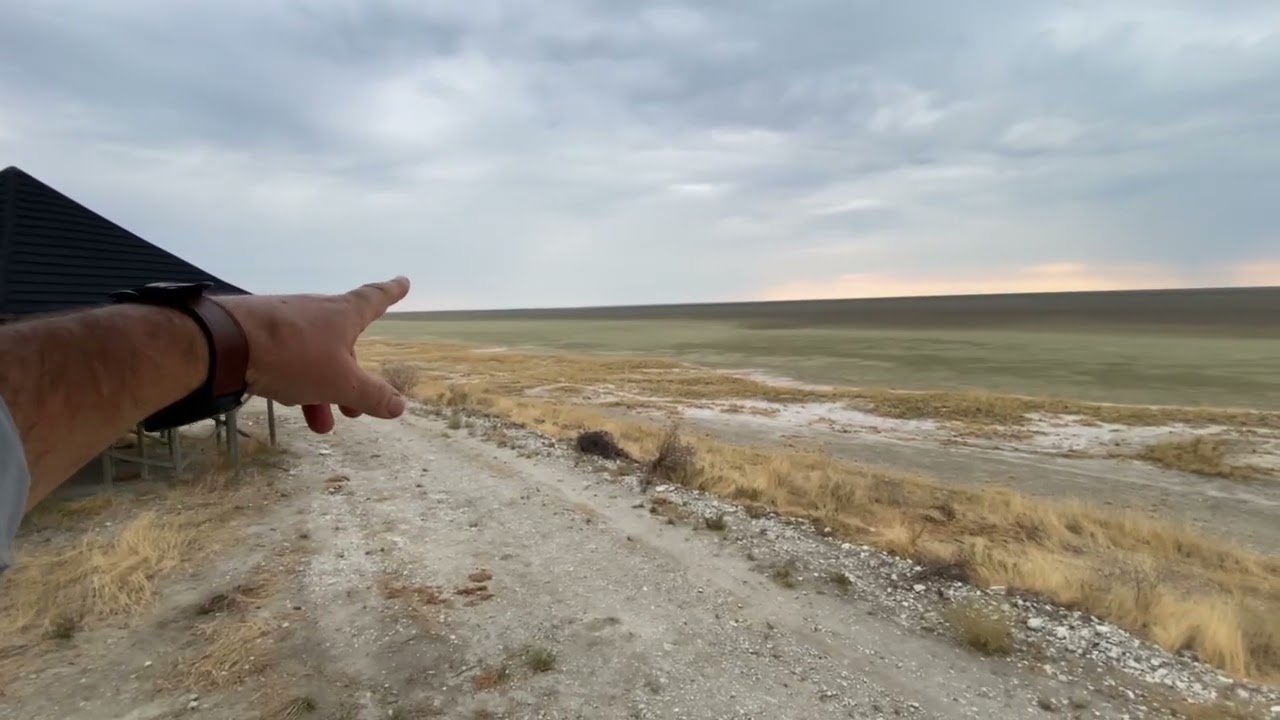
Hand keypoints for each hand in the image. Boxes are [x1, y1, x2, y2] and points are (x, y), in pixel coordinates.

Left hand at [217, 276, 410, 432]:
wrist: (225, 342)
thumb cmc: (295, 356)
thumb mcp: (340, 383)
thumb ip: (371, 395)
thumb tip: (400, 405)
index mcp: (343, 314)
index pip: (374, 299)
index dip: (391, 292)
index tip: (402, 281)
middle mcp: (316, 311)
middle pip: (343, 343)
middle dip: (349, 378)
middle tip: (354, 410)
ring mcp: (286, 321)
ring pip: (312, 357)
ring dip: (320, 391)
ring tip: (320, 424)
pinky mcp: (258, 333)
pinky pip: (285, 358)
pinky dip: (293, 381)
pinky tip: (286, 400)